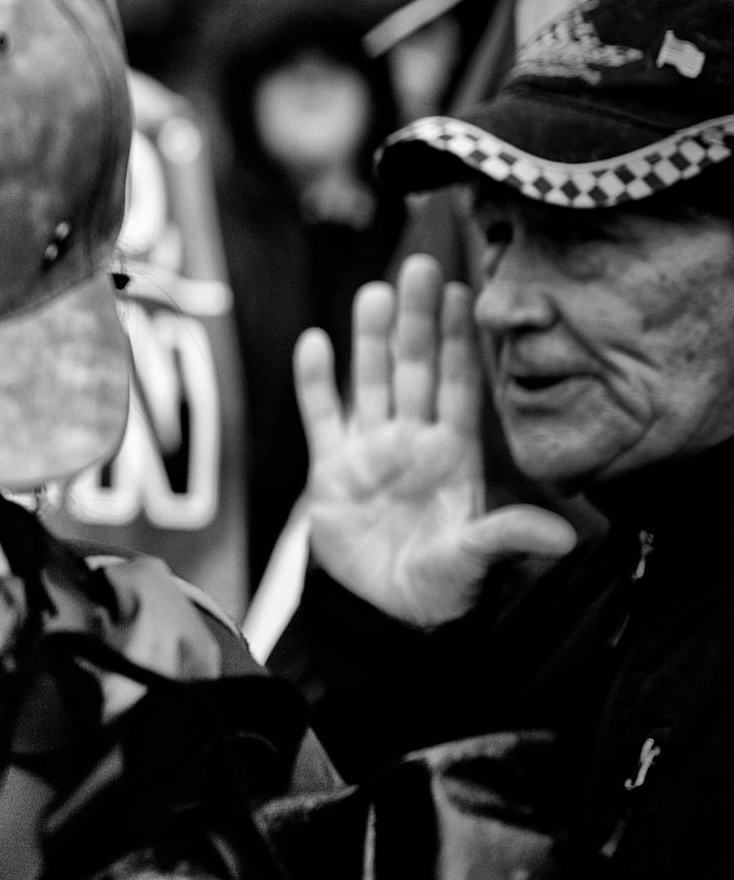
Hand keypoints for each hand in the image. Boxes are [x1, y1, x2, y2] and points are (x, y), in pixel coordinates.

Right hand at [296, 254, 576, 628]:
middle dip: (418, 320)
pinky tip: (314, 342)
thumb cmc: (441, 585)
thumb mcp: (477, 562)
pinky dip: (314, 382)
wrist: (384, 611)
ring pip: (370, 381)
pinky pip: (321, 417)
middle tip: (421, 269)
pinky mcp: (330, 470)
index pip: (458, 385)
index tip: (465, 294)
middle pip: (414, 370)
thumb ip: (509, 537)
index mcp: (454, 454)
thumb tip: (565, 538)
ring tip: (375, 292)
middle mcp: (412, 441)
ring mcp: (370, 450)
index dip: (460, 341)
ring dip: (371, 339)